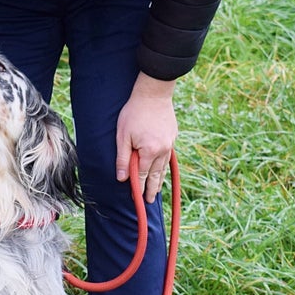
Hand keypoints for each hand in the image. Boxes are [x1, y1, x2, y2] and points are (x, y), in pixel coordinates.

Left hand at [115, 73, 177, 203]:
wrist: (154, 93)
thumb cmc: (134, 112)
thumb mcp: (123, 135)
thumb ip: (122, 158)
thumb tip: (121, 178)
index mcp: (149, 151)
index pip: (141, 175)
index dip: (137, 188)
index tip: (135, 199)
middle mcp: (162, 150)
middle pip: (155, 175)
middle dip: (151, 189)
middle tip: (148, 201)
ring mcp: (169, 144)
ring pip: (163, 168)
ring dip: (159, 180)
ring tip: (156, 191)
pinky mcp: (172, 137)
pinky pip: (168, 157)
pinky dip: (164, 167)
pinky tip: (162, 171)